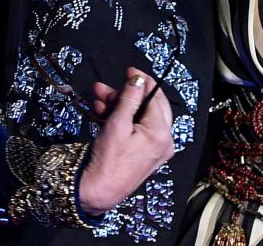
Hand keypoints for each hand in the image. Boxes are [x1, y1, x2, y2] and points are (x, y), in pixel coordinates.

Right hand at [78, 68, 173, 214]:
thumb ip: (129, 98)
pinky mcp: (147, 153)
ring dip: (120, 106)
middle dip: (127, 94)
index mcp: (161, 132)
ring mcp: (157, 148)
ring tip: (99, 99)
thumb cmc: (107, 161)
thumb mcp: (117, 124)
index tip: (129, 71)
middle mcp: (164, 140)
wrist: (98, 192)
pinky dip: (123, 120)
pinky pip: (138, 129)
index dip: (141, 81)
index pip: (156, 97)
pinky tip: (104, 112)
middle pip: (149, 106)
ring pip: (141, 117)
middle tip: (107, 89)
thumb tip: (138, 79)